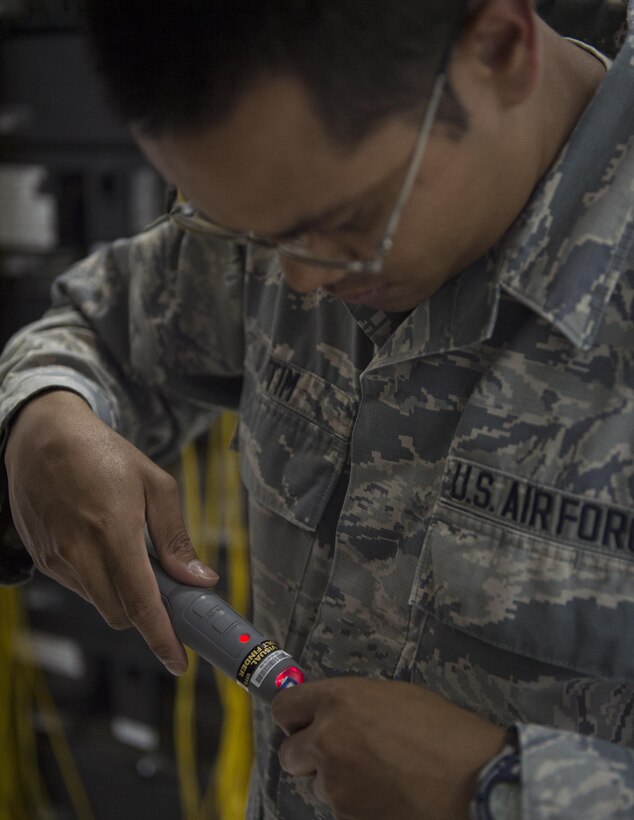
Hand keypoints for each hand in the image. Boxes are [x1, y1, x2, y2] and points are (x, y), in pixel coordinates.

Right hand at [4, 389, 217, 674]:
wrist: (43, 437)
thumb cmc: (104, 454)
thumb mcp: (155, 484)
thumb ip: (176, 537)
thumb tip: (199, 579)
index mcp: (114, 531)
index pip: (140, 601)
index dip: (162, 637)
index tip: (179, 660)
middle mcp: (79, 550)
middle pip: (118, 613)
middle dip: (145, 614)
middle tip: (167, 596)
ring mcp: (55, 557)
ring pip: (97, 601)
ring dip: (120, 594)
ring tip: (130, 554)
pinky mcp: (41, 557)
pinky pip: (77, 586)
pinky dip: (98, 581)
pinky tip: (103, 547)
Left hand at [272, 677, 505, 819]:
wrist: (471, 779)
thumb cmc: (441, 729)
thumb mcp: (391, 697)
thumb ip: (351, 705)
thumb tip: (332, 715)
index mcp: (337, 700)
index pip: (284, 707)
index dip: (294, 719)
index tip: (304, 725)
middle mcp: (326, 739)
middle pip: (289, 753)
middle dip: (309, 756)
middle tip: (340, 756)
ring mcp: (334, 784)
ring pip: (318, 785)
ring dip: (336, 782)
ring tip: (377, 778)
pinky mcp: (345, 817)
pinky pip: (339, 809)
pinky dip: (355, 805)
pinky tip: (386, 796)